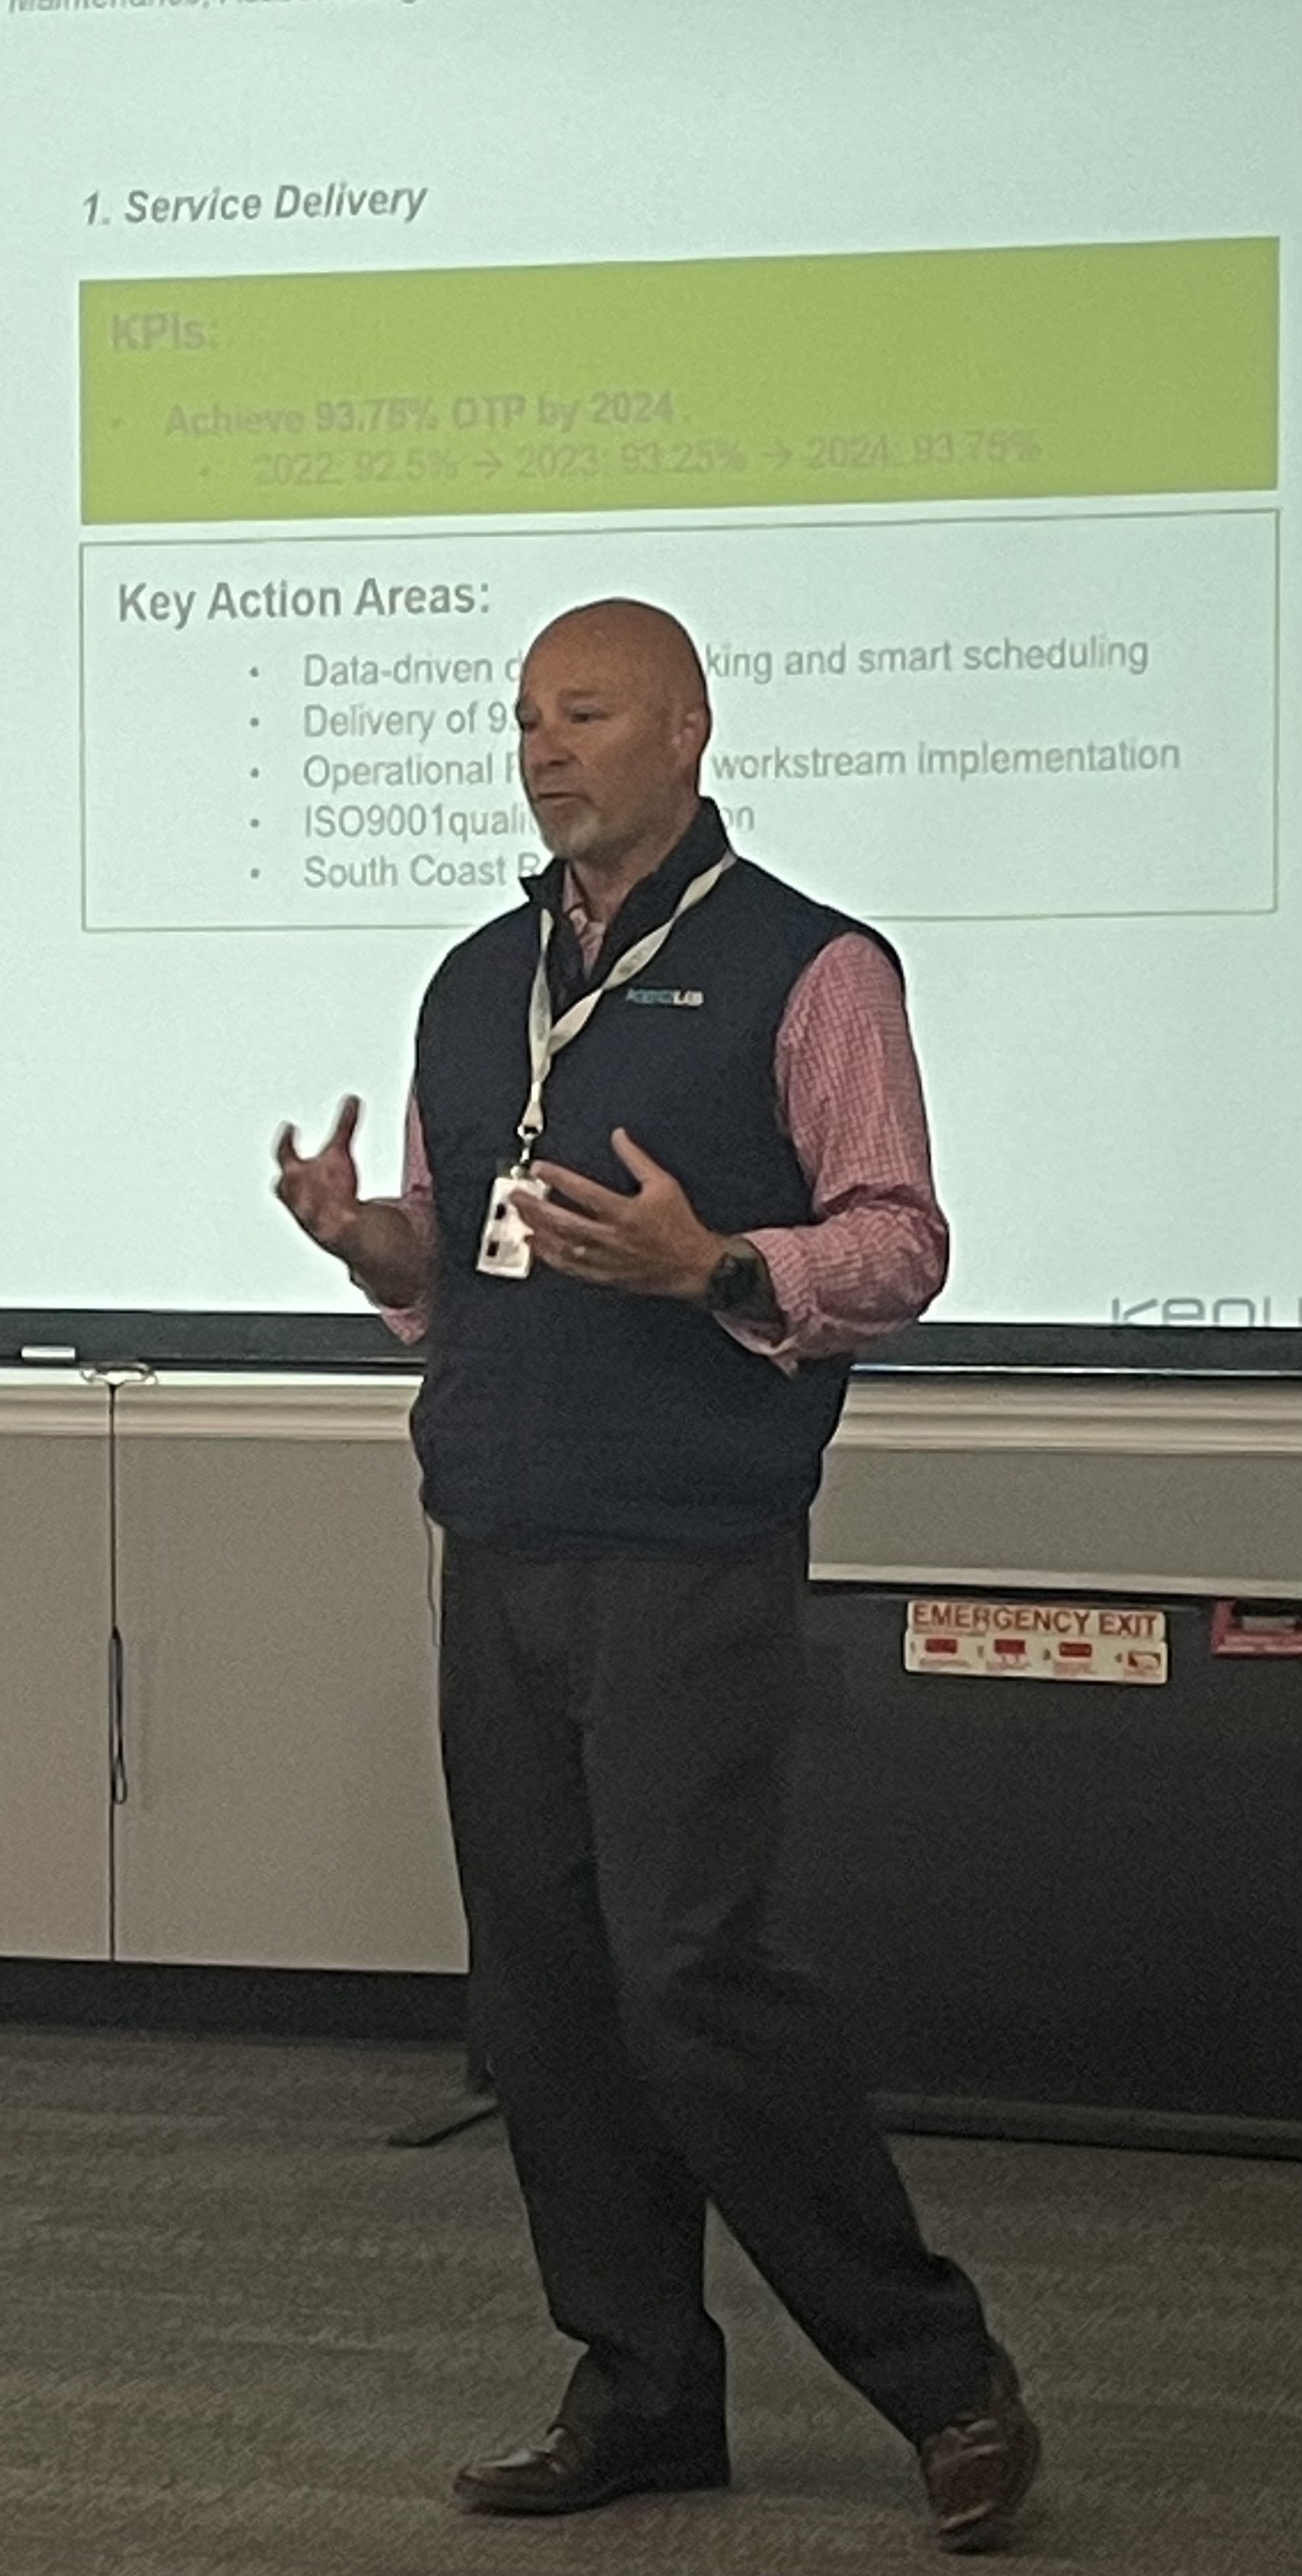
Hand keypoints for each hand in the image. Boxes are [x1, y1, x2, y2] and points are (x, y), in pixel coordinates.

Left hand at [274, 1095, 363, 1252]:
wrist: (339, 1229)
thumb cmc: (332, 1194)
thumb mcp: (339, 1152)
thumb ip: (344, 1125)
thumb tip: (350, 1101)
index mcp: (291, 1172)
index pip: (284, 1149)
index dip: (287, 1137)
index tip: (289, 1128)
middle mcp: (290, 1195)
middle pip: (283, 1179)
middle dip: (288, 1170)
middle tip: (291, 1164)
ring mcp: (300, 1213)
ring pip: (295, 1199)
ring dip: (301, 1192)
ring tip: (314, 1188)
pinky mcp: (315, 1228)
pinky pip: (313, 1214)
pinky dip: (319, 1208)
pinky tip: (332, 1208)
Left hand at [515, 1128, 721, 1298]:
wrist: (692, 1265)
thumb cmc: (679, 1226)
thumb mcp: (663, 1184)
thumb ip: (637, 1159)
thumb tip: (619, 1137)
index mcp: (624, 1212)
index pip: (583, 1192)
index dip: (557, 1178)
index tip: (538, 1169)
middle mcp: (611, 1237)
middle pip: (563, 1222)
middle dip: (536, 1207)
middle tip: (516, 1195)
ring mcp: (606, 1259)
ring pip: (563, 1247)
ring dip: (538, 1231)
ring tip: (521, 1218)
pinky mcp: (605, 1276)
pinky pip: (571, 1269)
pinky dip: (550, 1258)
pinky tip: (537, 1247)